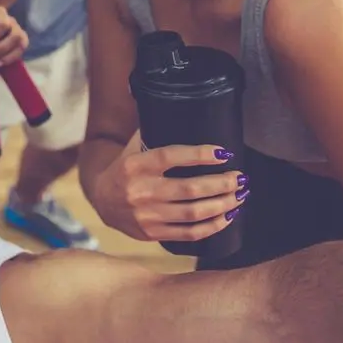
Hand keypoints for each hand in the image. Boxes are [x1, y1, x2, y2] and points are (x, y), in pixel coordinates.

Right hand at [91, 130, 248, 241]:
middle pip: (189, 188)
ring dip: (222, 204)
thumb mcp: (133, 148)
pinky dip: (212, 226)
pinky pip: (189, 234)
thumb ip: (155, 132)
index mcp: (135, 165)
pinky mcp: (152, 233)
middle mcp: (140, 190)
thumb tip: (186, 109)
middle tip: (240, 178)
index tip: (224, 152)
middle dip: (221, 183)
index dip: (200, 154)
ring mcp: (147, 215)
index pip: (171, 157)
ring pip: (193, 212)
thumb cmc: (126, 168)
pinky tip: (227, 217)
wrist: (102, 200)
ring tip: (239, 196)